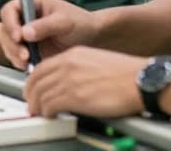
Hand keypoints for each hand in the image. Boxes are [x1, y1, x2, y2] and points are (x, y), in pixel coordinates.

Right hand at [0, 0, 98, 69]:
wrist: (92, 39)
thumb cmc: (81, 23)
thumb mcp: (64, 21)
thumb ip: (45, 26)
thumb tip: (25, 33)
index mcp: (32, 3)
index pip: (10, 10)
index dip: (10, 23)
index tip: (18, 37)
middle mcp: (26, 17)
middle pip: (6, 29)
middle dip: (12, 44)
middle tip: (24, 55)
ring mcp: (26, 34)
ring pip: (8, 43)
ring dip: (14, 54)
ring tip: (27, 62)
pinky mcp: (30, 48)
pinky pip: (16, 55)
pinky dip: (19, 62)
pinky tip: (29, 66)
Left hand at [23, 46, 145, 118]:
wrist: (140, 80)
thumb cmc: (126, 74)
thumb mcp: (96, 62)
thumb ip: (78, 69)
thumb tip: (67, 82)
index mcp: (73, 54)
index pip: (42, 67)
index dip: (34, 81)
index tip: (33, 89)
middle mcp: (68, 64)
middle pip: (37, 80)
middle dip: (31, 94)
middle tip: (31, 104)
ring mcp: (70, 79)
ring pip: (40, 93)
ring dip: (37, 106)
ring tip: (39, 113)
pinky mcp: (74, 96)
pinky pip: (50, 105)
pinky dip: (46, 112)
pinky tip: (51, 115)